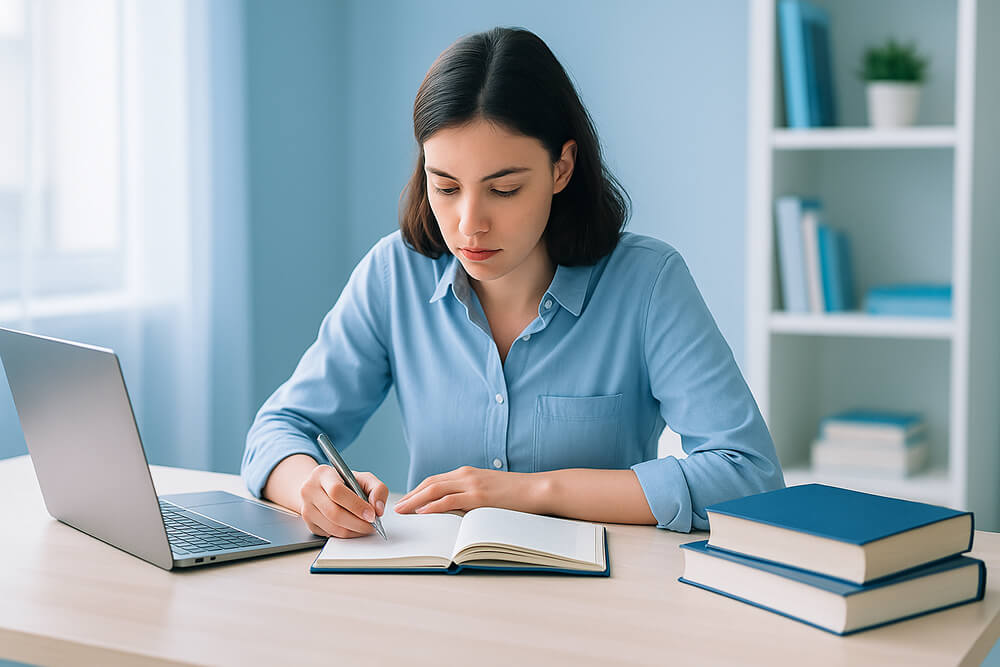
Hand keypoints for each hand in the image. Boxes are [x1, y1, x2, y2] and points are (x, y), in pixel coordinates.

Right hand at [298, 464, 387, 538]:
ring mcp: (306, 508)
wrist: (321, 487)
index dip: (356, 505)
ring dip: (354, 531)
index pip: (337, 491)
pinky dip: (346, 535)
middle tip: (372, 525)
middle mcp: (310, 490)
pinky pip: (330, 534)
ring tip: (366, 528)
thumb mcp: (362, 478)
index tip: (372, 515)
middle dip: (358, 523)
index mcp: (323, 474)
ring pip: (332, 527)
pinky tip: (354, 529)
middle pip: (334, 513)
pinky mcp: (309, 523)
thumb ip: (377, 489)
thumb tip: (378, 509)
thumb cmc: (344, 482)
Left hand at [393, 465, 531, 514]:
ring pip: (435, 490)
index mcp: (467, 473)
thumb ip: (470, 495)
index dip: (417, 491)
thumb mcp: (488, 489)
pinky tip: (422, 512)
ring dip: (415, 501)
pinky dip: (433, 506)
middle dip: (411, 496)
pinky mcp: (479, 497)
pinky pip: (449, 501)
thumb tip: (454, 509)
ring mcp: (472, 485)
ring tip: (403, 511)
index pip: (434, 480)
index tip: (405, 501)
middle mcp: (466, 475)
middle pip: (430, 483)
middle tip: (397, 507)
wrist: (536, 489)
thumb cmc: (515, 493)